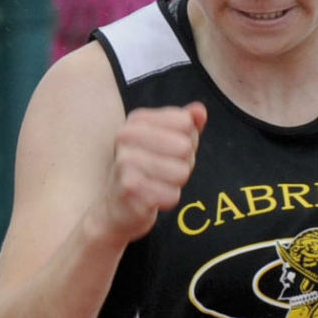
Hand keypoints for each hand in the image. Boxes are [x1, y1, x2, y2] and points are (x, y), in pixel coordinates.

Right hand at [96, 103, 206, 244]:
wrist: (117, 207)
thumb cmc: (147, 171)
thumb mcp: (166, 142)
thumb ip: (185, 124)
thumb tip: (200, 110)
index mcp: (136, 120)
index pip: (185, 123)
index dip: (188, 141)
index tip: (169, 151)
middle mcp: (126, 136)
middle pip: (185, 147)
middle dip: (183, 164)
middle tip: (163, 171)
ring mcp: (126, 161)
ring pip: (182, 172)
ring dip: (176, 183)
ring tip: (157, 183)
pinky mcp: (130, 188)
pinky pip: (173, 195)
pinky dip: (168, 200)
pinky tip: (152, 198)